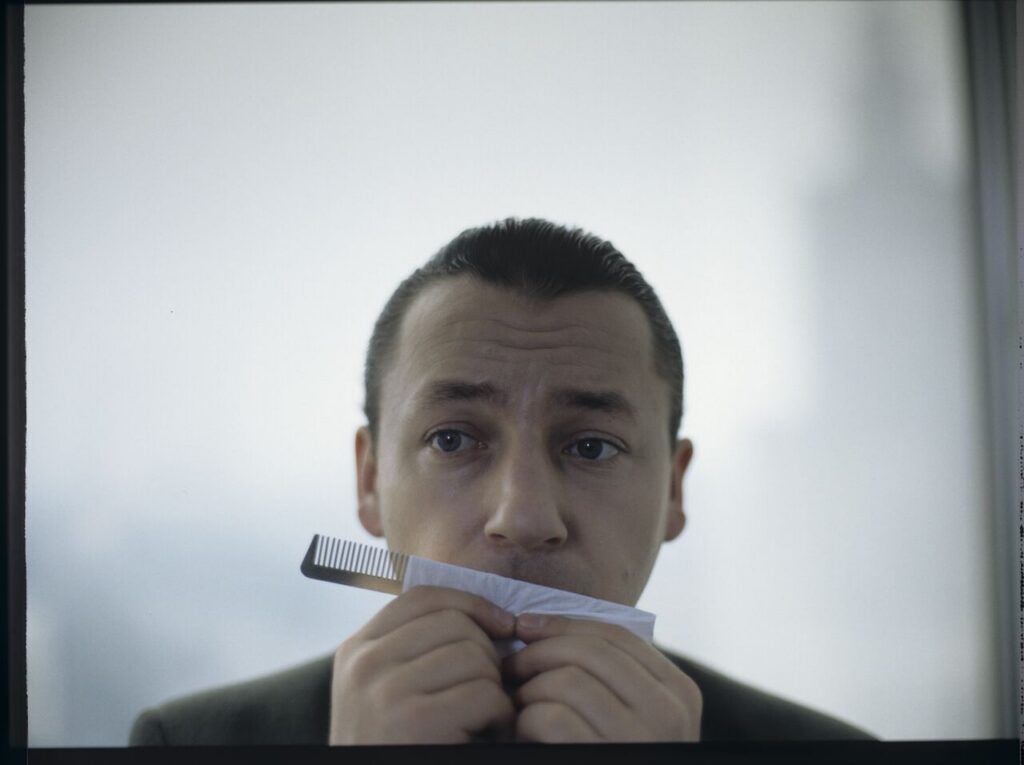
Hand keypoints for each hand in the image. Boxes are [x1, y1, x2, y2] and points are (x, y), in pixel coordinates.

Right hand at [329, 585, 517, 743]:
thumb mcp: (386, 691)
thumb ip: (416, 652)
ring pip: (475, 657)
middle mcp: (364, 665)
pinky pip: (485, 694)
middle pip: (455, 624)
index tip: (501, 625)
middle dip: (486, 655)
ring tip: (483, 720)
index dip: (472, 604)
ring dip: (495, 690)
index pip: (423, 597)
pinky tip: (484, 737)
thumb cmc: (397, 746)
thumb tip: (492, 618)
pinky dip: (500, 718)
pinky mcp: (413, 722)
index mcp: (356, 651)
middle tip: (487, 693)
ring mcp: (384, 692)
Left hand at [503, 614, 701, 742]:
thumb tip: (533, 625)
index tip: (526, 626)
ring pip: (564, 682)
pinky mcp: (601, 761)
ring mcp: (639, 743)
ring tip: (518, 710)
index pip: (615, 635)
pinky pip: (549, 717)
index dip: (563, 624)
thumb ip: (607, 673)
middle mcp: (668, 716)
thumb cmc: (606, 752)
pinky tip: (522, 736)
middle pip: (587, 651)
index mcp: (678, 693)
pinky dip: (524, 722)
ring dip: (528, 692)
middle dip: (537, 653)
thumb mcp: (629, 713)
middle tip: (509, 668)